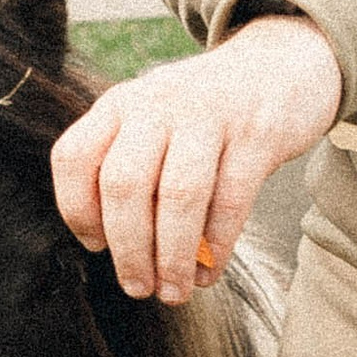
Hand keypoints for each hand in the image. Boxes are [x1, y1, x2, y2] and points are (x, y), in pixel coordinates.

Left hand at [50, 17, 342, 302]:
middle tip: (138, 288)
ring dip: (173, 256)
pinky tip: (210, 271)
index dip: (76, 210)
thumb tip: (115, 249)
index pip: (74, 157)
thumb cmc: (205, 115)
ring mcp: (210, 113)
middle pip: (125, 183)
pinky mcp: (257, 132)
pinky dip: (218, 245)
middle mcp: (158, 102)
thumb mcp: (154, 120)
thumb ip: (128, 168)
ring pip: (179, 195)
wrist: (282, 65)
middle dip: (129, 248)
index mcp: (121, 103)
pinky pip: (232, 199)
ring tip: (174, 292)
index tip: (97, 246)